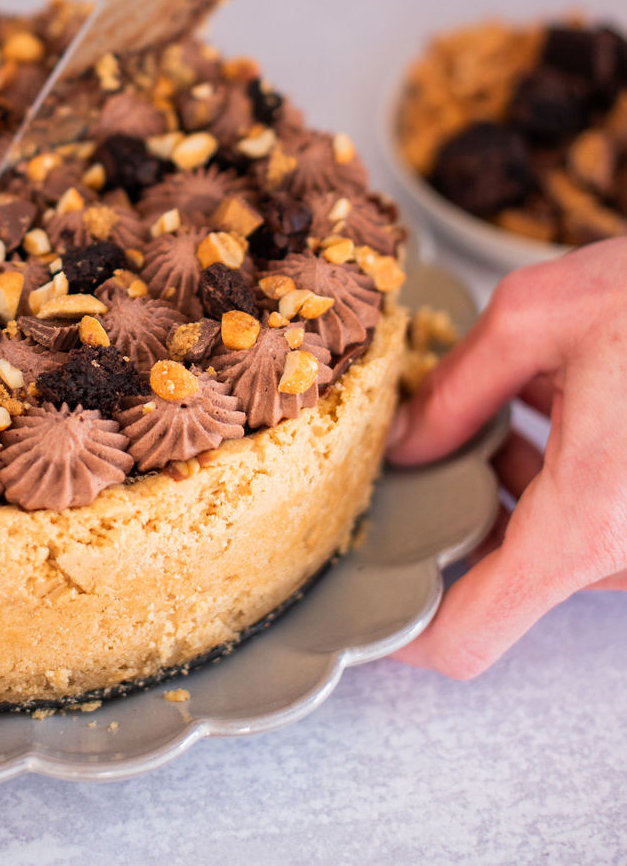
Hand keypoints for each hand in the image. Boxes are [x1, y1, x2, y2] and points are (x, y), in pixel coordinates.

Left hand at [387, 237, 626, 677]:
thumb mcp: (535, 316)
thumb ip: (457, 390)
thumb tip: (406, 442)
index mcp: (586, 521)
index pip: (470, 636)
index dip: (403, 632)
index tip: (361, 600)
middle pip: (505, 577)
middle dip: (456, 515)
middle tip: (422, 449)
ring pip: (549, 544)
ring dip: (510, 486)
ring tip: (504, 404)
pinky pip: (591, 523)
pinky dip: (558, 478)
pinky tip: (552, 404)